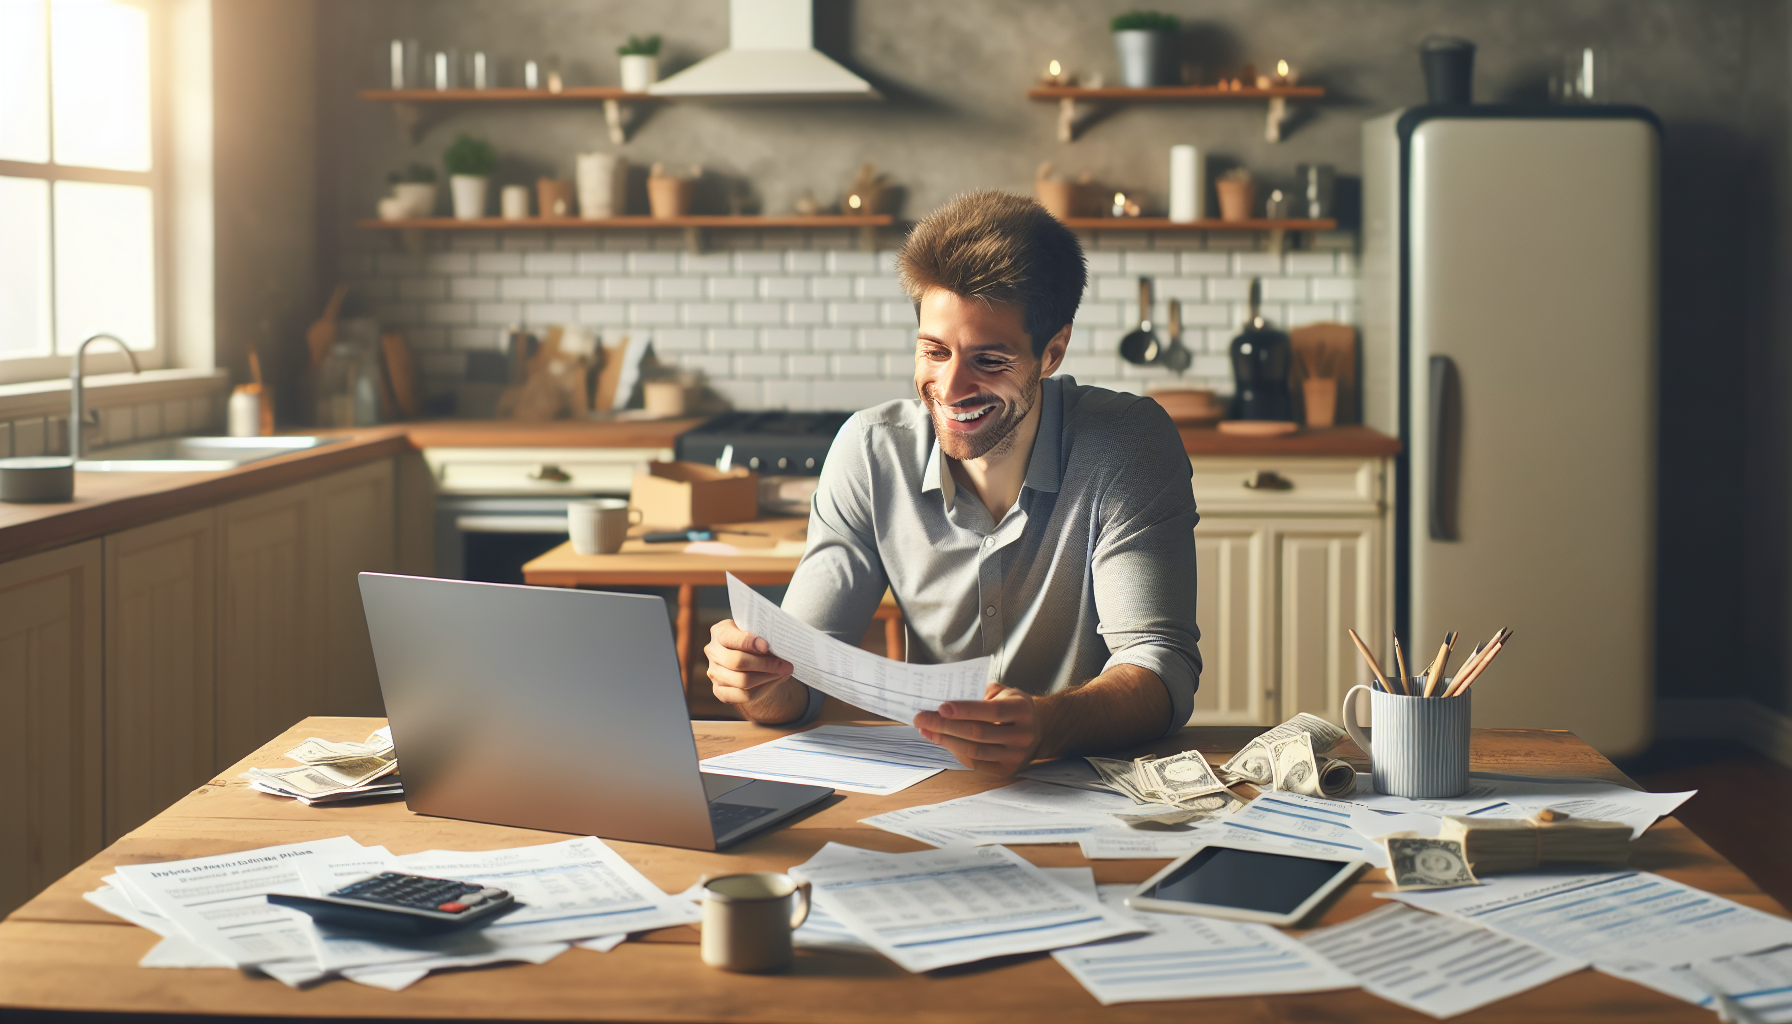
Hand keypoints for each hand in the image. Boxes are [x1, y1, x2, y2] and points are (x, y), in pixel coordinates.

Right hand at [705, 619, 793, 709]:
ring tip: (784, 672)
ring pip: (743, 681)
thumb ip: (761, 635)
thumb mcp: (756, 632)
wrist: (748, 661)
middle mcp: (713, 652)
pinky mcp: (719, 691)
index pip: (730, 638)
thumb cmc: (754, 642)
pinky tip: (774, 681)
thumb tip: (772, 646)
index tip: (767, 646)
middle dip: (766, 664)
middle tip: (786, 665)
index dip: (749, 642)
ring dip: (768, 677)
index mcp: (720, 632)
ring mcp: (714, 673)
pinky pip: (744, 695)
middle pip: (738, 662)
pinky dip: (764, 689)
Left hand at [912, 682, 1046, 775]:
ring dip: (946, 740)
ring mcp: (1016, 755)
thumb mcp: (1004, 692)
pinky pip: (976, 763)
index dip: (964, 710)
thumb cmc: (1013, 706)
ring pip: (975, 751)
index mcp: (1021, 710)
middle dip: (945, 725)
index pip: (990, 711)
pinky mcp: (1008, 770)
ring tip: (927, 730)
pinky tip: (943, 741)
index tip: (940, 707)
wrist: (1040, 728)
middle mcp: (1022, 734)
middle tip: (921, 719)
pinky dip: (956, 752)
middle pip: (978, 733)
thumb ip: (979, 694)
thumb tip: (945, 704)